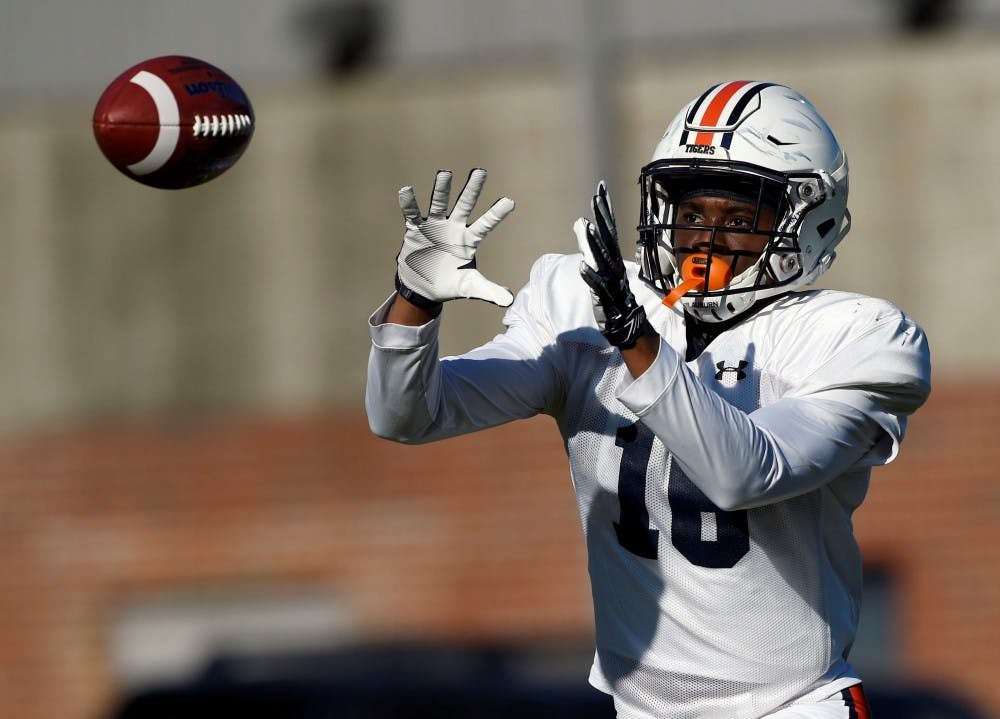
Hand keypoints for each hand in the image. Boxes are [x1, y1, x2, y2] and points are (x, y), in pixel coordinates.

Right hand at [395, 168, 514, 307]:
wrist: (423, 289)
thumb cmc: (450, 284)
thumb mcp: (470, 287)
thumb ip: (489, 290)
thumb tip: (510, 301)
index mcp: (469, 240)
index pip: (486, 225)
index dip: (496, 214)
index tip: (510, 202)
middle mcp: (454, 228)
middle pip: (464, 206)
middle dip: (472, 190)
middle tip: (481, 172)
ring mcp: (435, 227)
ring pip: (439, 204)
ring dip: (442, 190)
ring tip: (445, 173)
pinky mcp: (416, 230)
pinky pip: (412, 215)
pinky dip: (409, 204)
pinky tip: (406, 191)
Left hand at [575, 181, 649, 349]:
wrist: (629, 324)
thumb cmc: (614, 295)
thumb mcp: (603, 269)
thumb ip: (592, 247)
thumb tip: (580, 223)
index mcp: (613, 259)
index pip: (609, 229)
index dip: (604, 209)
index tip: (600, 188)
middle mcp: (614, 266)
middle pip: (607, 238)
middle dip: (602, 218)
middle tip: (596, 197)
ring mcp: (611, 281)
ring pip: (601, 259)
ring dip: (593, 242)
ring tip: (585, 225)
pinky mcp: (605, 298)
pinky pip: (597, 286)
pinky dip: (591, 276)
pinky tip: (582, 266)